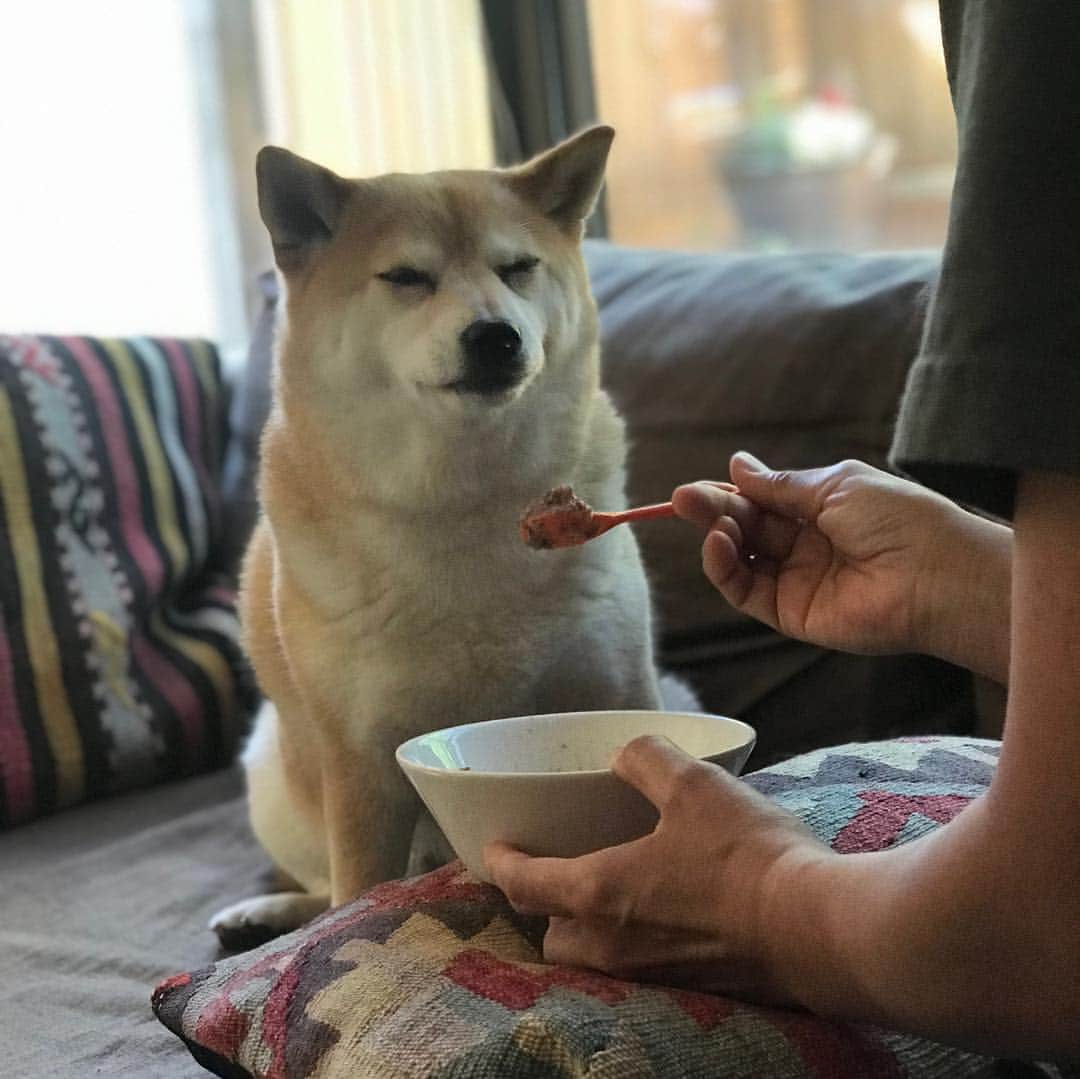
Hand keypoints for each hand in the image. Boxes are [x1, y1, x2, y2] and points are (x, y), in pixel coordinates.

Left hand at [485, 735, 830, 1001]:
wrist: (818, 930)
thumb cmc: (746, 857)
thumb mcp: (693, 784)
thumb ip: (646, 761)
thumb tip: (625, 756)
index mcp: (599, 894)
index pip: (525, 884)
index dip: (502, 863)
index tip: (493, 850)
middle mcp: (614, 947)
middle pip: (554, 934)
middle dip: (547, 907)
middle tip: (560, 871)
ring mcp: (653, 977)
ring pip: (596, 958)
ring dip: (590, 928)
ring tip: (614, 890)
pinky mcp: (693, 990)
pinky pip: (640, 970)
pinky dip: (635, 941)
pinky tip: (669, 910)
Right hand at [672, 453, 1011, 681]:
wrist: (934, 575)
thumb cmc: (897, 519)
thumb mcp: (834, 485)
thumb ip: (780, 484)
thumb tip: (737, 464)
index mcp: (821, 510)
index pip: (763, 501)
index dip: (731, 492)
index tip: (700, 484)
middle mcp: (806, 546)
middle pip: (747, 527)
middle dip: (714, 510)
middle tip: (682, 498)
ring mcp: (797, 580)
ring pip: (741, 559)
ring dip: (718, 538)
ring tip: (708, 522)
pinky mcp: (790, 614)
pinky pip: (746, 591)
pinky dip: (725, 569)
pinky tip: (719, 545)